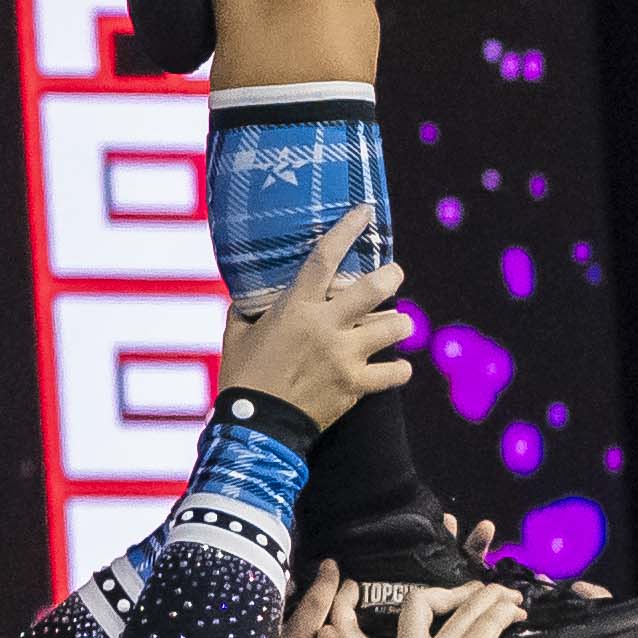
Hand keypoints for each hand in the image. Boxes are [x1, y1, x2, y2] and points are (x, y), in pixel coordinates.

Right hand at [221, 204, 413, 427]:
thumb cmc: (242, 376)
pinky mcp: (356, 385)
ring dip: (399, 323)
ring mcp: (345, 356)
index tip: (365, 212)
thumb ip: (248, 310)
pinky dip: (399, 369)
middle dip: (392, 275)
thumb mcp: (238, 333)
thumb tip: (249, 295)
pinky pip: (395, 373)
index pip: (324, 258)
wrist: (256, 426)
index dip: (347, 230)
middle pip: (375, 289)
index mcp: (296, 308)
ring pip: (394, 327)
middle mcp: (326, 326)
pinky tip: (397, 367)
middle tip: (395, 273)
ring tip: (398, 323)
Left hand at [268, 571, 380, 637]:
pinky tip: (291, 588)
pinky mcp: (256, 632)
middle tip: (329, 567)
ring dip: (293, 586)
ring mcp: (260, 633)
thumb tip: (330, 629)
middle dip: (312, 583)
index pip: (310, 609)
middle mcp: (272, 637)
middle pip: (293, 600)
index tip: (331, 565)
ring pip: (276, 600)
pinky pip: (269, 606)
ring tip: (310, 575)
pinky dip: (280, 594)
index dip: (323, 585)